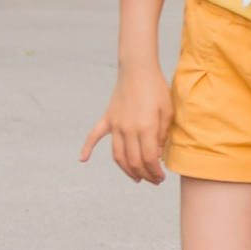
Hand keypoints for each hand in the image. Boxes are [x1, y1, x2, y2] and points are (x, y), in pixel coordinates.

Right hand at [79, 66, 174, 184]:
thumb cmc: (157, 88)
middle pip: (133, 161)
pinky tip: (82, 159)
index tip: (160, 177)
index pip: (149, 159)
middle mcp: (128, 129)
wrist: (138, 68)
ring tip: (137, 178)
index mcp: (146, 127)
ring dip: (127, 170)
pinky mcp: (107, 118)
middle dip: (145, 175)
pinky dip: (87, 148)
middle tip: (153, 180)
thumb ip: (162, 135)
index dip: (155, 172)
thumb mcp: (168, 111)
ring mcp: (115, 124)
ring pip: (117, 155)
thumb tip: (157, 156)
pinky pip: (94, 135)